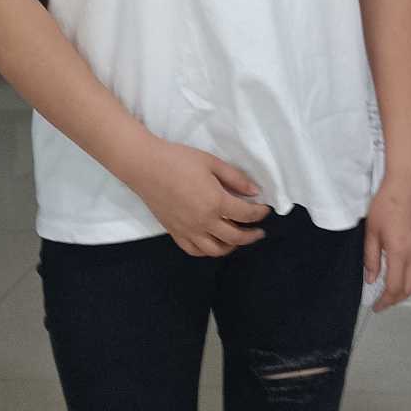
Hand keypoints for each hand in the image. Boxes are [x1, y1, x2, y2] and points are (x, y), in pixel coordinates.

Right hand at [130, 141, 269, 256]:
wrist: (145, 166)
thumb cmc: (179, 160)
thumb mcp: (212, 163)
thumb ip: (235, 179)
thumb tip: (255, 192)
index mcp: (216, 202)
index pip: (246, 215)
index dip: (260, 213)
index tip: (265, 210)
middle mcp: (204, 221)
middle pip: (235, 238)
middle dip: (251, 236)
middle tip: (259, 232)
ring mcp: (188, 230)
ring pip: (215, 250)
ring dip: (231, 247)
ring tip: (238, 240)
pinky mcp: (175, 232)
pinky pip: (194, 250)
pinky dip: (208, 251)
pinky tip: (213, 243)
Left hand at [365, 169, 410, 309]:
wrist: (410, 181)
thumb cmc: (389, 200)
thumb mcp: (372, 230)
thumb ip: (371, 257)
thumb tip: (371, 278)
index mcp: (400, 252)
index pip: (394, 288)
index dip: (385, 301)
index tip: (377, 305)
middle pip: (409, 288)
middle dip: (396, 299)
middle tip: (384, 301)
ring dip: (409, 291)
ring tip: (397, 292)